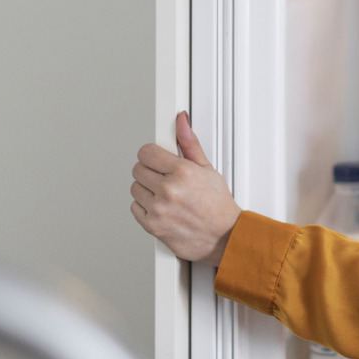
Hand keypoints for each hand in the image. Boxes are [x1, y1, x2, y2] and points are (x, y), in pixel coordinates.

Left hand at [131, 112, 241, 265]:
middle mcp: (168, 190)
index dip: (151, 154)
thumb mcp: (207, 169)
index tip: (157, 158)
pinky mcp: (152, 226)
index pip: (146, 152)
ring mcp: (159, 209)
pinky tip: (161, 206)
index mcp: (182, 172)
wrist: (224, 236)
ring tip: (165, 193)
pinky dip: (144, 206)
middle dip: (150, 171)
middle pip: (138, 169)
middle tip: (164, 177)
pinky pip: (135, 207)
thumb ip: (189, 144)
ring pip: (135, 188)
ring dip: (146, 189)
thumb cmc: (218, 205)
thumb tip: (180, 122)